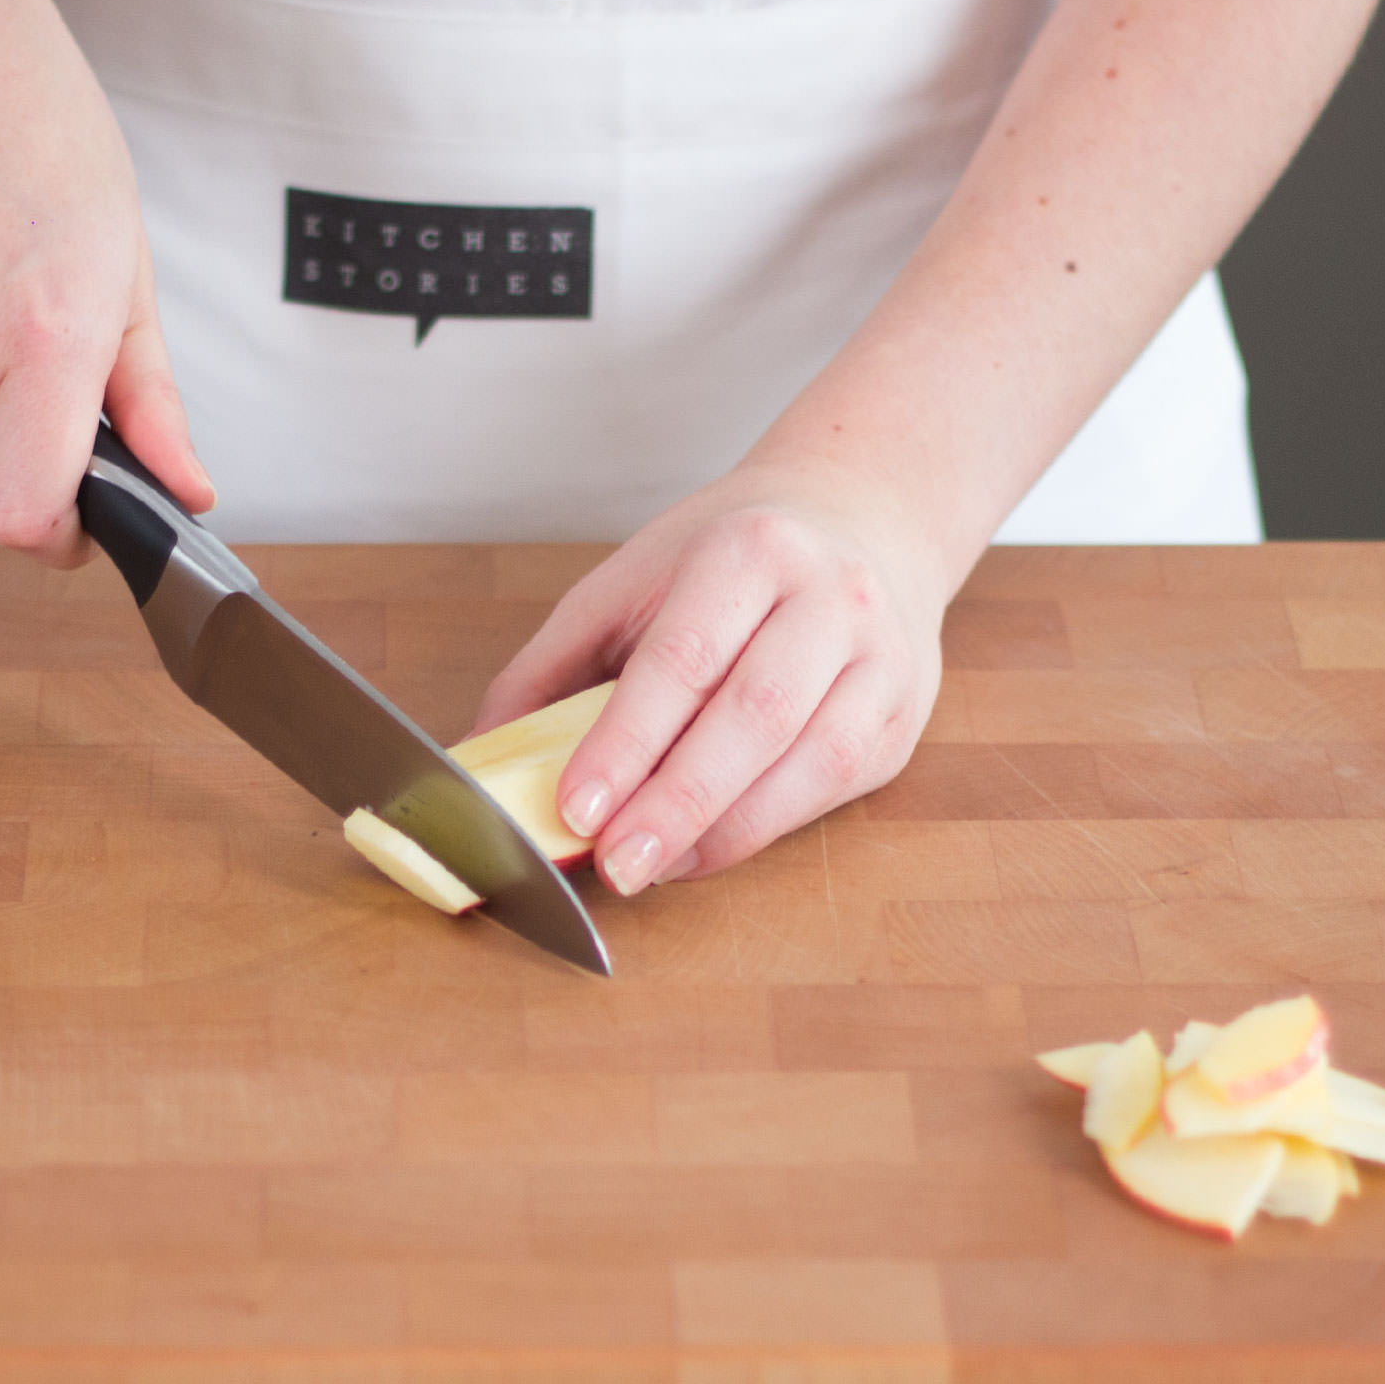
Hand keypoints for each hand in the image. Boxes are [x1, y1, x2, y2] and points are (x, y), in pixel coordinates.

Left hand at [473, 464, 950, 893]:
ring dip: (724, 829)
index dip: (627, 742)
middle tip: (616, 863)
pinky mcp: (903, 716)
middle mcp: (830, 597)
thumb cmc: (727, 558)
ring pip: (809, 761)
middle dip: (677, 801)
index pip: (683, 658)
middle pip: (753, 714)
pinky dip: (764, 828)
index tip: (575, 806)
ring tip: (653, 867)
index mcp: (749, 550)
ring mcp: (881, 659)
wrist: (862, 516)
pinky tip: (706, 848)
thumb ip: (552, 666)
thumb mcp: (629, 581)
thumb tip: (481, 756)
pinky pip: (834, 786)